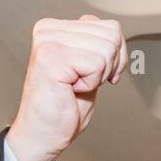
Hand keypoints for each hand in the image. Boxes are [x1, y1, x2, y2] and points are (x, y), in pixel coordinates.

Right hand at [5, 15, 127, 160]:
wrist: (44, 132)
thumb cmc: (66, 105)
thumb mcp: (89, 67)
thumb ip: (96, 44)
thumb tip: (113, 29)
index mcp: (56, 28)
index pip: (111, 28)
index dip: (117, 57)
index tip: (99, 75)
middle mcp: (48, 30)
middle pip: (112, 36)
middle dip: (110, 66)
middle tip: (85, 82)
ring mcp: (48, 42)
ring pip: (106, 49)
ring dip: (98, 76)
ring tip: (75, 85)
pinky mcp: (51, 58)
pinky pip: (96, 64)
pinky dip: (91, 83)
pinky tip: (71, 89)